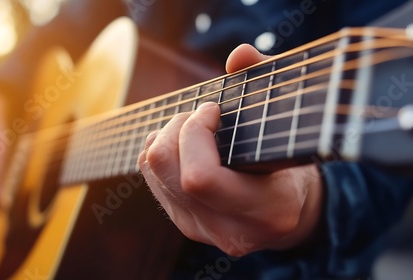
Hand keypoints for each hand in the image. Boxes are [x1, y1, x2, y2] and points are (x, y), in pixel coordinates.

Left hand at [138, 44, 322, 255]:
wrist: (288, 215)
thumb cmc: (294, 166)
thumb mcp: (293, 128)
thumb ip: (270, 85)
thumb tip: (239, 55)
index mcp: (266, 211)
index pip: (200, 178)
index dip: (196, 133)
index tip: (214, 109)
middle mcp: (228, 230)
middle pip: (167, 169)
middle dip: (176, 127)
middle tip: (200, 114)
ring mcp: (201, 230)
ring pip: (152, 171)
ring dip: (165, 135)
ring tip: (192, 126)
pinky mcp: (185, 222)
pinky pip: (150, 178)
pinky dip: (158, 151)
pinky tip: (183, 144)